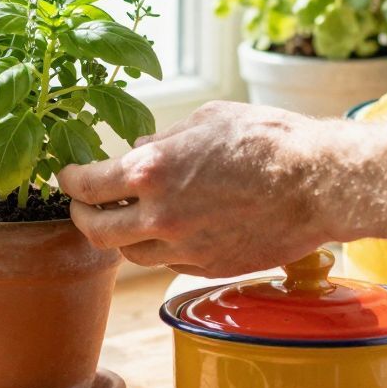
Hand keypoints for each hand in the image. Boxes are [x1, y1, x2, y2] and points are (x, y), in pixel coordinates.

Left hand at [56, 101, 346, 275]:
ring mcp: (185, 248)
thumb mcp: (208, 120)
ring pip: (131, 254)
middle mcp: (161, 216)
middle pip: (97, 232)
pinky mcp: (210, 267)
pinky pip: (169, 262)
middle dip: (82, 217)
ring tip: (128, 219)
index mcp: (153, 171)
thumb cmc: (269, 140)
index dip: (70, 181)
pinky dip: (161, 248)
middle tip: (84, 206)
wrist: (319, 183)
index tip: (67, 177)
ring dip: (122, 237)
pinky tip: (171, 231)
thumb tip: (140, 149)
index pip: (89, 184)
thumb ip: (165, 139)